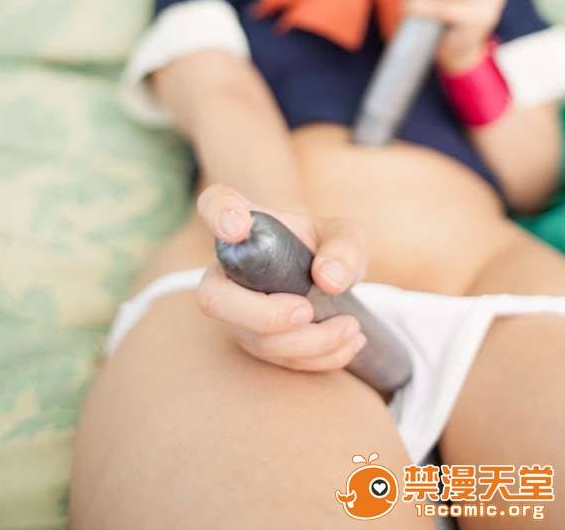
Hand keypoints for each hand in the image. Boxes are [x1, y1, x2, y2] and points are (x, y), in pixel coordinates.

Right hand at [194, 183, 368, 372]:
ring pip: (254, 339)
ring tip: (351, 327)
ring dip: (307, 342)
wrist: (326, 277)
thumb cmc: (324, 246)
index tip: (238, 227)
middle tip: (306, 311)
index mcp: (247, 225)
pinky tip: (348, 343)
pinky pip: (277, 361)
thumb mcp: (343, 235)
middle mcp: (229, 268)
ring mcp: (237, 310)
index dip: (218, 213)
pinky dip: (317, 358)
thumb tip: (329, 279)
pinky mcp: (255, 341)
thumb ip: (343, 246)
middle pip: (214, 298)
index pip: (214, 204)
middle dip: (264, 315)